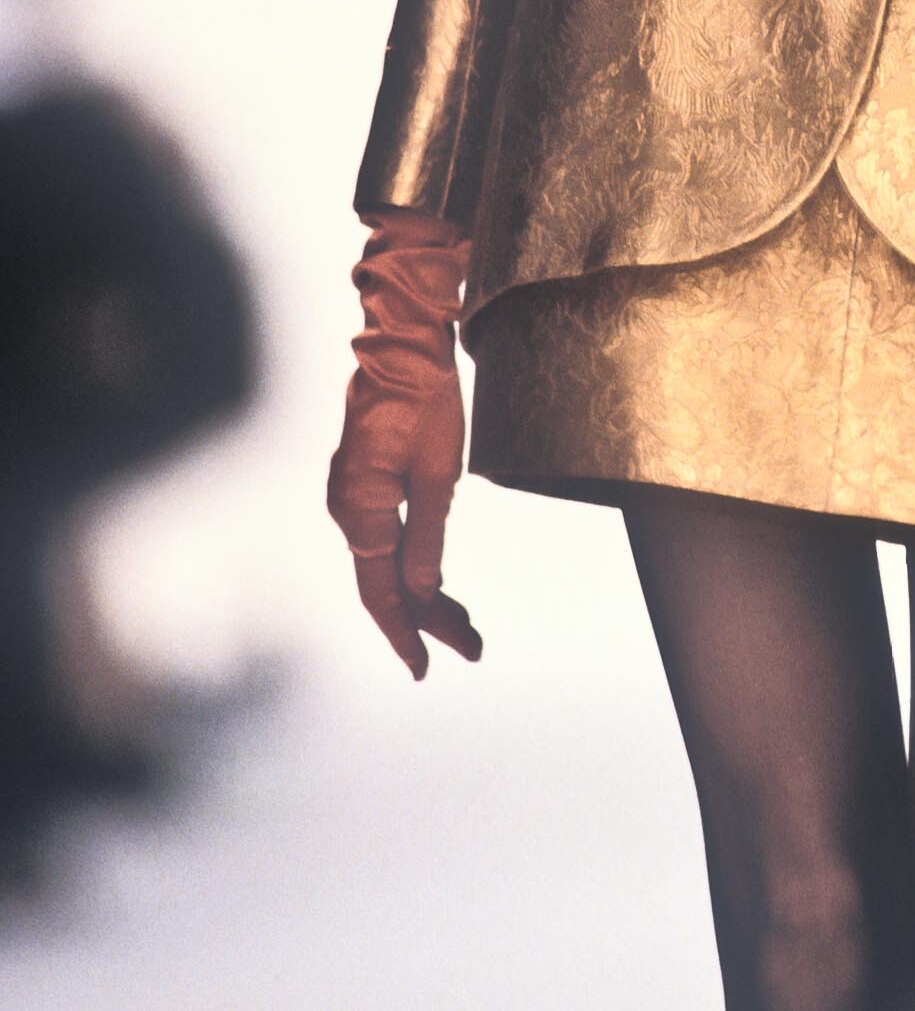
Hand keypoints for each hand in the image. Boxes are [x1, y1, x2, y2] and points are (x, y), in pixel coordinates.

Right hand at [327, 208, 483, 677]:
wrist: (404, 344)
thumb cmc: (426, 398)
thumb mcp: (437, 471)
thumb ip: (427, 535)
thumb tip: (423, 592)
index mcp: (362, 507)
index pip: (381, 590)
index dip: (405, 632)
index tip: (426, 666)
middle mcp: (348, 508)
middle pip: (385, 583)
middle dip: (427, 619)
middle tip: (471, 647)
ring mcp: (352, 496)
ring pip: (386, 563)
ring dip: (423, 595)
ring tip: (465, 628)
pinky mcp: (363, 485)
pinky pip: (385, 538)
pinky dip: (412, 564)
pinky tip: (437, 585)